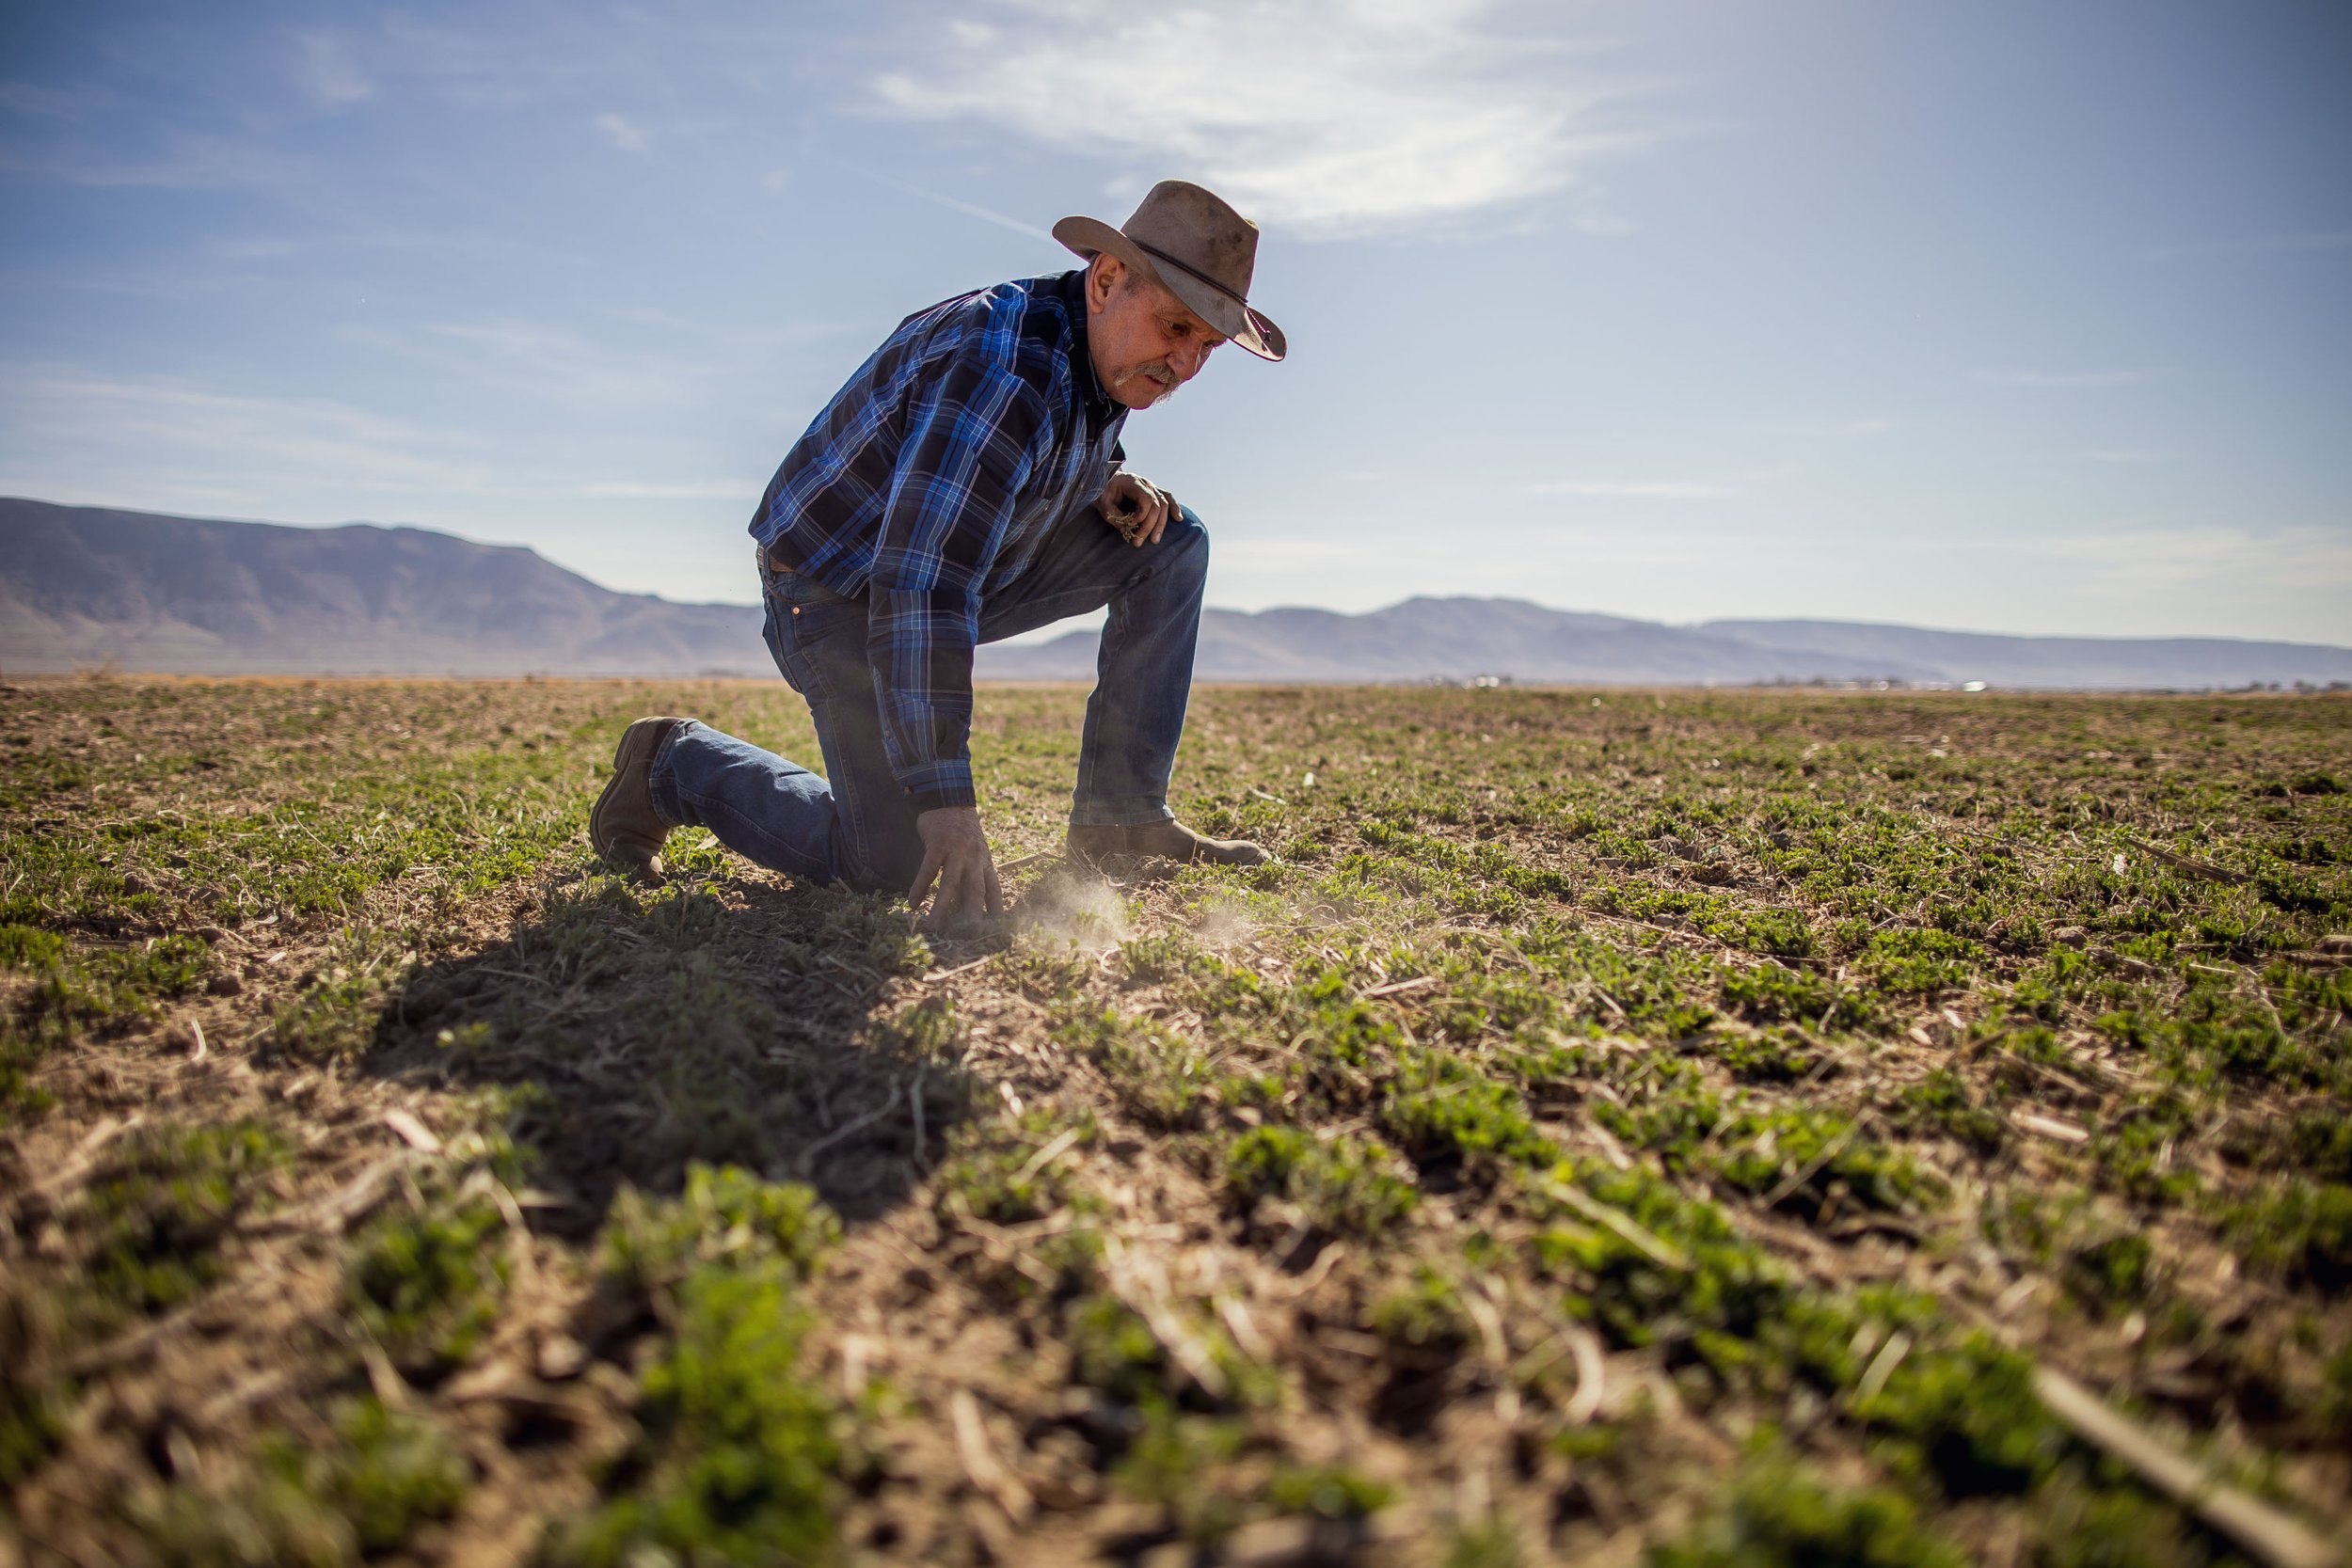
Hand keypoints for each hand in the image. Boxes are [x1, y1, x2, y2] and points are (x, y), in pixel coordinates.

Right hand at [909, 806, 1001, 928]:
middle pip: (975, 890)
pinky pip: (929, 869)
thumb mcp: (974, 851)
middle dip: (972, 915)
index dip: (997, 909)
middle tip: (967, 936)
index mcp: (985, 861)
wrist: (949, 799)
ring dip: (941, 907)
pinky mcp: (938, 844)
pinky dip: (920, 887)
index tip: (998, 928)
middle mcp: (974, 857)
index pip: (994, 889)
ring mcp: (956, 850)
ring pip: (950, 883)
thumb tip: (969, 903)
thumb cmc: (961, 830)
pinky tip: (913, 902)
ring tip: (934, 926)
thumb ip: (972, 873)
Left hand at [1097, 472, 1175, 547]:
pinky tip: (1178, 519)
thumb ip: (1114, 516)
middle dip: (1149, 526)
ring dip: (1161, 524)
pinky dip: (1174, 508)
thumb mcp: (1103, 503)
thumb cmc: (1102, 493)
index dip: (1141, 515)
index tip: (1130, 526)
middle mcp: (1145, 482)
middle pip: (1157, 505)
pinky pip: (1168, 498)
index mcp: (1132, 481)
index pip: (1146, 499)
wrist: (1103, 481)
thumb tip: (1127, 530)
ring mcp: (1151, 486)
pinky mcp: (1154, 492)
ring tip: (1155, 540)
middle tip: (1139, 542)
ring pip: (1164, 504)